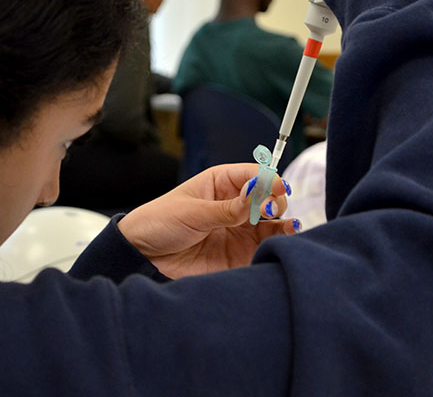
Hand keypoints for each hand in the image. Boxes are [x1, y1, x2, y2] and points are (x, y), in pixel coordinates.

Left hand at [118, 163, 297, 278]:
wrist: (142, 257)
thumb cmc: (159, 223)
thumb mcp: (193, 212)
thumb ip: (228, 209)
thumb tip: (258, 194)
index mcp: (222, 183)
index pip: (255, 175)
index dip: (270, 180)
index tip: (280, 188)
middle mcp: (235, 204)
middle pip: (269, 198)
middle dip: (276, 202)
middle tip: (270, 211)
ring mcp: (239, 230)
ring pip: (272, 224)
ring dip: (284, 224)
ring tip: (290, 227)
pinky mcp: (239, 253)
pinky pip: (264, 248)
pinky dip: (276, 246)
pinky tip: (283, 242)